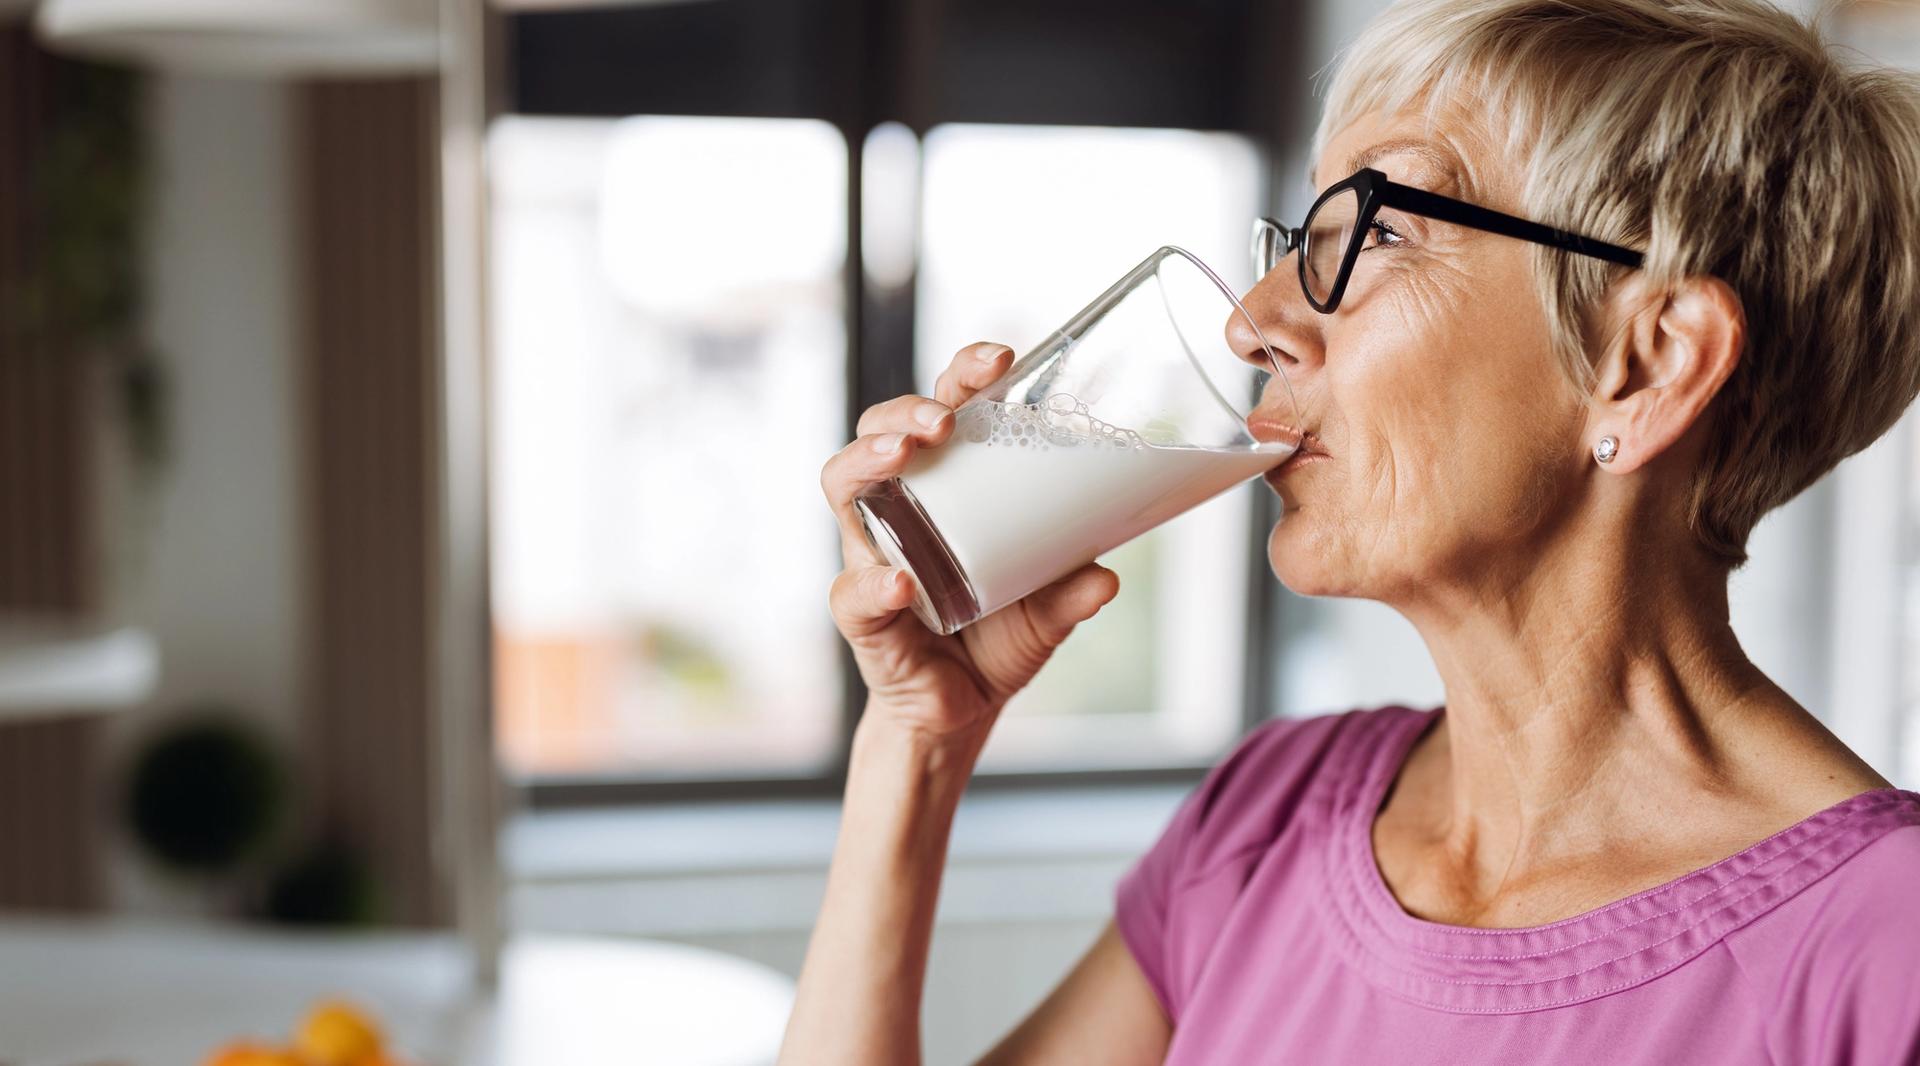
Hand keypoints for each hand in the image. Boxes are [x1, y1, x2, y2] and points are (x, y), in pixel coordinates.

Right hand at [819, 342, 1120, 744]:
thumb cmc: (996, 640)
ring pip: (842, 485)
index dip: (963, 375)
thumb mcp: (1048, 612)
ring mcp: (870, 553)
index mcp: (944, 489)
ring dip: (869, 459)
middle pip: (878, 430)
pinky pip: (852, 590)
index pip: (941, 411)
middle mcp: (897, 508)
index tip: (1002, 358)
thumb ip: (1071, 592)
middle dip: (905, 410)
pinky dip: (875, 583)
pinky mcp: (861, 612)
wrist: (959, 713)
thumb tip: (1106, 577)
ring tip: (905, 455)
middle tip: (944, 419)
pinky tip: (901, 581)